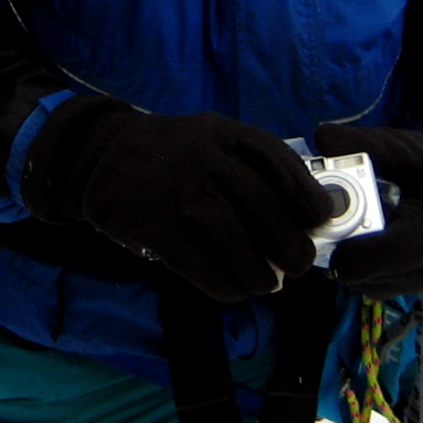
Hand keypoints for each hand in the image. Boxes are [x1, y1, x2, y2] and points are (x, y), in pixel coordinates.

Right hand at [26, 97, 331, 302]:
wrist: (103, 155)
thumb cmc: (173, 154)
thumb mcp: (214, 138)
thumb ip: (254, 164)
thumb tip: (306, 214)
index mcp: (226, 133)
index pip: (281, 164)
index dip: (307, 197)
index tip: (319, 221)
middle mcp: (207, 159)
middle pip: (266, 210)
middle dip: (292, 246)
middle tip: (299, 265)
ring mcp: (181, 194)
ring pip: (238, 245)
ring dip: (261, 274)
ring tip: (267, 284)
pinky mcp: (158, 229)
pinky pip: (205, 268)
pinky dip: (227, 286)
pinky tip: (234, 289)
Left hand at [312, 115, 422, 300]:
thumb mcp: (403, 146)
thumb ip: (365, 142)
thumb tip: (322, 138)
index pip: (414, 246)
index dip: (373, 253)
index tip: (337, 249)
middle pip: (390, 273)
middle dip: (349, 258)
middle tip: (318, 237)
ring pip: (376, 285)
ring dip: (348, 265)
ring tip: (332, 234)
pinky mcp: (408, 284)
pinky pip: (373, 286)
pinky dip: (353, 269)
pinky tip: (345, 244)